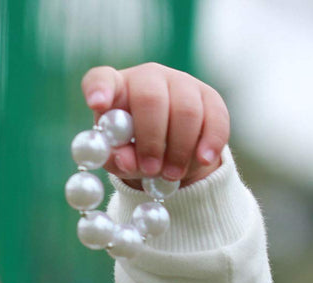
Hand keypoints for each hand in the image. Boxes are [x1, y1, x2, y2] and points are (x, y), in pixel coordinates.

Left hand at [81, 63, 229, 186]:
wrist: (166, 154)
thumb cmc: (131, 151)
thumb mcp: (118, 159)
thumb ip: (117, 159)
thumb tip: (127, 161)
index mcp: (115, 90)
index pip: (101, 79)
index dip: (99, 89)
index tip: (97, 104)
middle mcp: (147, 77)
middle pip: (151, 98)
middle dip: (151, 139)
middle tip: (151, 169)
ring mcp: (180, 82)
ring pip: (186, 109)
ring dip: (179, 148)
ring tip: (171, 174)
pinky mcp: (209, 96)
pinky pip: (215, 116)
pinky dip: (210, 141)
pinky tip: (203, 159)